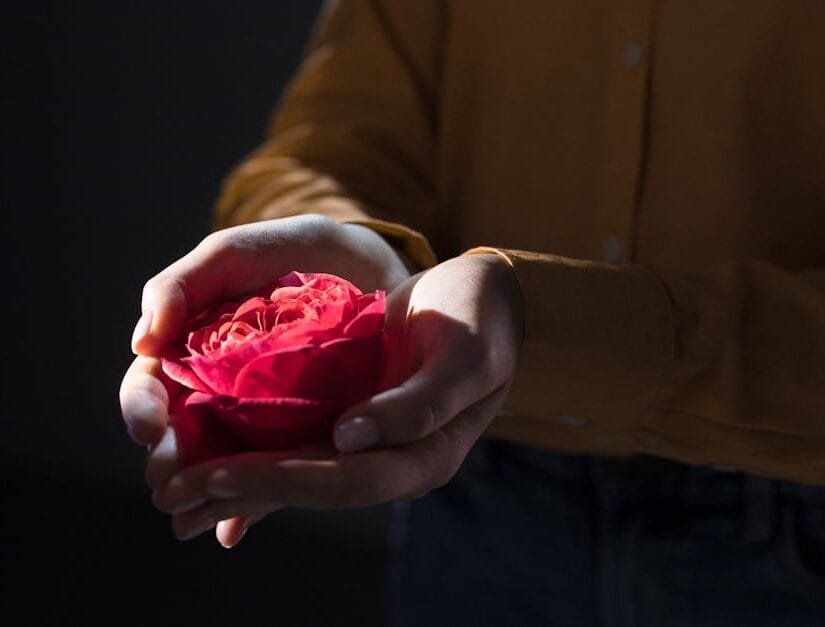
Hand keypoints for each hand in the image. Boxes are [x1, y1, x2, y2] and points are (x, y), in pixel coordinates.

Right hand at [119, 215, 411, 542]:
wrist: (371, 267)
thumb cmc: (297, 253)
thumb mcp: (239, 253)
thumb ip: (185, 283)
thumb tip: (142, 342)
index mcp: (193, 346)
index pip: (151, 384)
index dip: (139, 406)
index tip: (147, 426)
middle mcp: (220, 387)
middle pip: (179, 432)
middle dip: (169, 459)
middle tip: (166, 483)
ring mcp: (260, 413)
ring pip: (220, 458)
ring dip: (203, 491)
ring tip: (197, 516)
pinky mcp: (302, 431)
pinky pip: (273, 468)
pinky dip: (251, 500)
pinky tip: (235, 530)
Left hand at [146, 253, 523, 543]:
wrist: (486, 300)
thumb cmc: (482, 321)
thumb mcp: (465, 355)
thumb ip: (417, 403)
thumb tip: (351, 438)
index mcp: (422, 457)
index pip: (344, 480)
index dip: (281, 481)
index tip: (218, 475)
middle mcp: (390, 459)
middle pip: (309, 486)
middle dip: (242, 493)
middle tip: (172, 494)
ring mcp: (371, 441)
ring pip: (298, 470)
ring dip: (239, 481)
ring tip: (176, 488)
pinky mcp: (354, 415)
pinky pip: (300, 441)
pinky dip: (257, 450)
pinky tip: (215, 452)